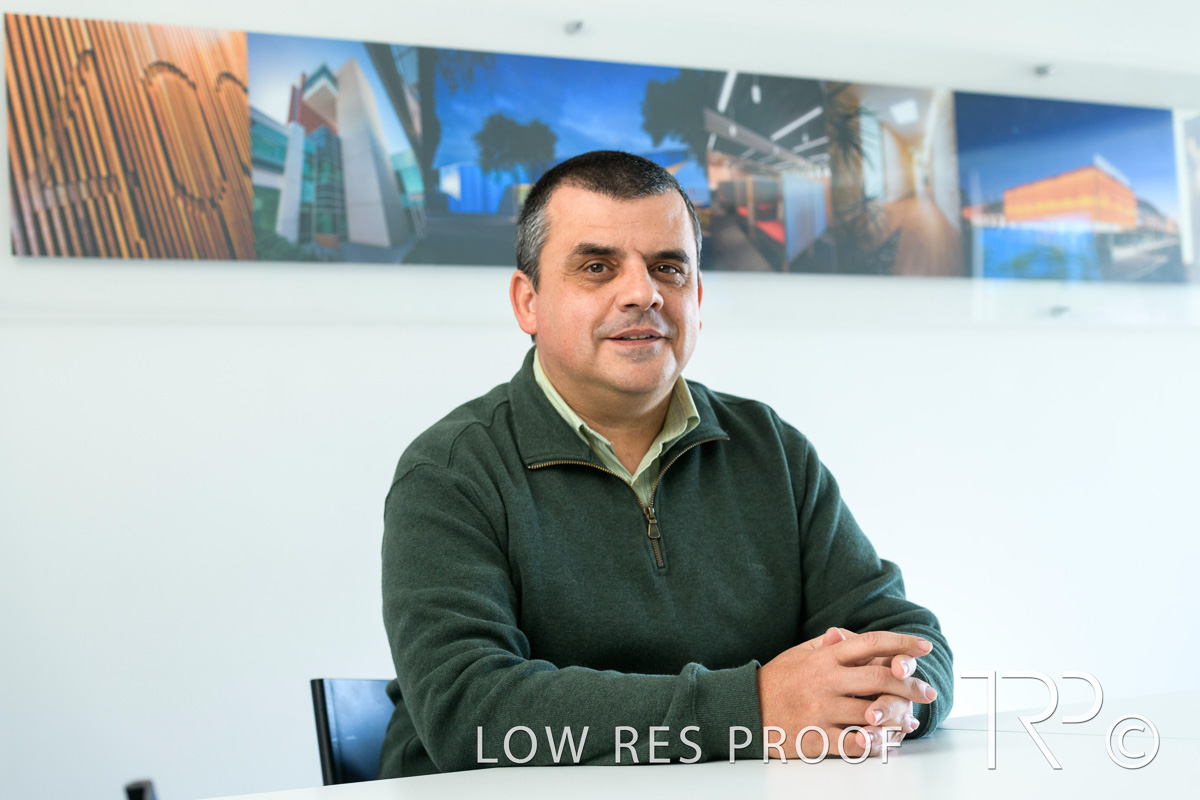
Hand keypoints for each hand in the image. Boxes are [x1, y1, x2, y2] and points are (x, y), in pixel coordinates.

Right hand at [757, 629, 935, 759]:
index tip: (924, 647)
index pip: (871, 644)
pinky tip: (886, 741)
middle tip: (927, 692)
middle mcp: (826, 680)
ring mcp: (822, 710)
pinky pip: (854, 743)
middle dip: (911, 685)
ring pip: (873, 713)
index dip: (902, 644)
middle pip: (881, 679)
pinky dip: (875, 743)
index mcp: (825, 658)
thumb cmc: (777, 680)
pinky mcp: (817, 737)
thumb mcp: (799, 653)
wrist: (745, 709)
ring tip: (910, 720)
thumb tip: (847, 635)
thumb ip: (826, 645)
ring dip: (899, 717)